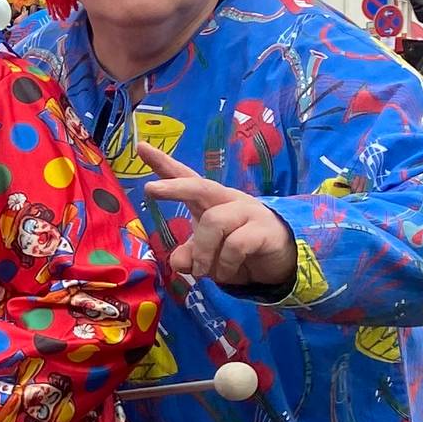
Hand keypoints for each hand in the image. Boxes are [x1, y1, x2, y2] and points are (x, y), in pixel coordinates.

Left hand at [135, 141, 295, 288]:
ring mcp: (248, 212)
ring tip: (203, 272)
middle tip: (151, 190)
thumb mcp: (207, 256)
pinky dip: (225, 265)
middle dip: (174, 187)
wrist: (282, 261)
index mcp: (209, 201)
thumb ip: (190, 256)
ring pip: (213, 222)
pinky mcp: (264, 229)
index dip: (163, 164)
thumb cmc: (238, 252)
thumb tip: (178, 263)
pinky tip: (227, 274)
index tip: (140, 147)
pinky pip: (235, 244)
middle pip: (200, 185)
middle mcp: (227, 200)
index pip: (185, 178)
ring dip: (203, 252)